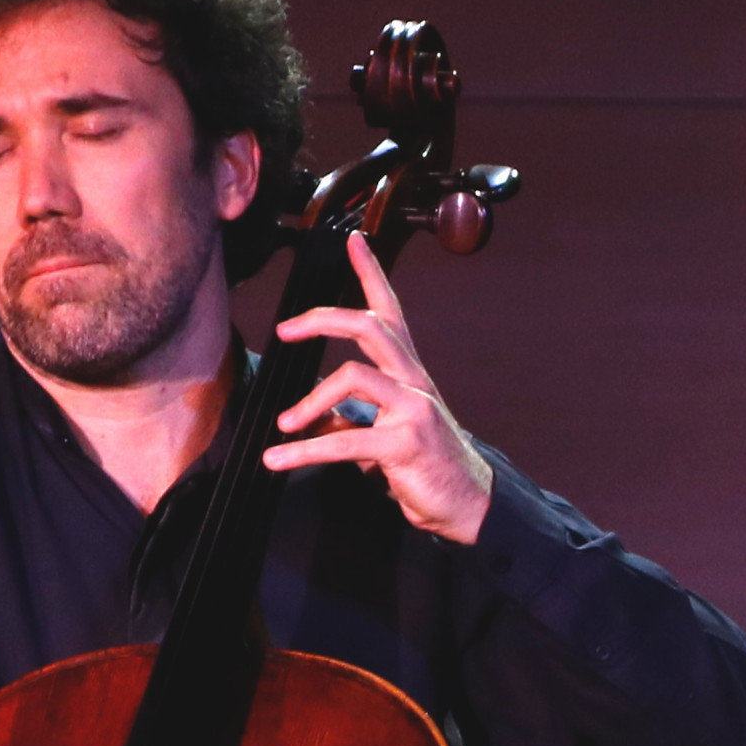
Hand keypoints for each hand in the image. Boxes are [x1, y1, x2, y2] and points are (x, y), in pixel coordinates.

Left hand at [260, 231, 494, 543]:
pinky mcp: (406, 442)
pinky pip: (347, 440)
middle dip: (323, 320)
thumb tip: (315, 417)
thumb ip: (353, 419)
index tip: (354, 242)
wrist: (467, 504)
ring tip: (284, 425)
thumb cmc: (427, 466)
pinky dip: (305, 451)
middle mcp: (414, 380)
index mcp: (410, 372)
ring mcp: (413, 408)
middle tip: (285, 330)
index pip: (390, 311)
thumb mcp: (386, 434)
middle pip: (370, 326)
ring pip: (354, 377)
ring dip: (309, 402)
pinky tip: (278, 461)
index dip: (372, 273)